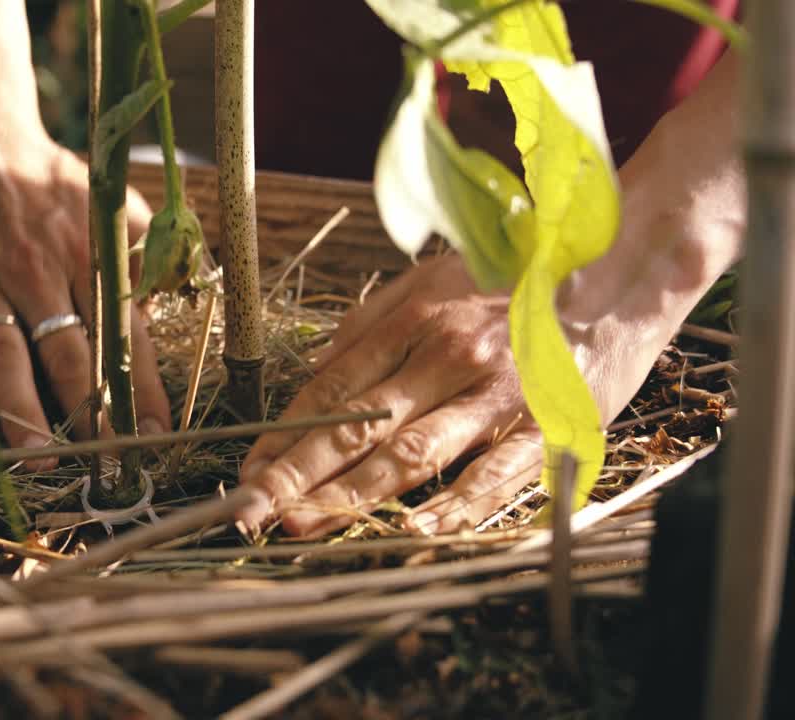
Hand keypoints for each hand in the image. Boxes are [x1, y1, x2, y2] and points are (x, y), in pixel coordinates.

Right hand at [0, 118, 170, 466]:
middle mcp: (38, 271)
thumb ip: (147, 249)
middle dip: (87, 410)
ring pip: (6, 354)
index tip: (154, 432)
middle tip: (101, 459)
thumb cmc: (50, 179)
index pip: (123, 333)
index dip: (140, 387)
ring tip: (36, 457)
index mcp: (88, 254)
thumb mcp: (112, 200)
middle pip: (67, 352)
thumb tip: (182, 294)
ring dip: (20, 409)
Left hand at [236, 221, 719, 535]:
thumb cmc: (517, 276)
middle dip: (295, 474)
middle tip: (249, 510)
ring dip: (350, 494)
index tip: (248, 469)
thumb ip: (371, 324)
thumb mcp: (433, 278)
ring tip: (302, 524)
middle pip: (356, 426)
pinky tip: (412, 530)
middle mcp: (448, 355)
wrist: (621, 266)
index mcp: (415, 320)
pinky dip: (454, 506)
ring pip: (410, 453)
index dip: (285, 432)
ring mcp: (496, 393)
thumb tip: (318, 370)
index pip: (332, 388)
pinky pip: (494, 474)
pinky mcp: (546, 425)